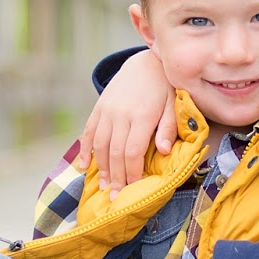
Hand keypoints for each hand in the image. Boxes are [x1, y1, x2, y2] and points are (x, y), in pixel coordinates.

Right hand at [76, 50, 176, 195]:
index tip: (134, 188)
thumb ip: (169, 127)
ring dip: (101, 167)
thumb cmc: (165, 87)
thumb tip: (165, 151)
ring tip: (105, 186)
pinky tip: (84, 165)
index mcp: (142, 116)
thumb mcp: (174, 104)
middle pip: (115, 152)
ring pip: (100, 144)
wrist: (146, 62)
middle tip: (116, 197)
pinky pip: (88, 131)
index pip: (133, 151)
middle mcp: (121, 114)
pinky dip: (85, 149)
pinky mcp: (99, 107)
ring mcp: (107, 110)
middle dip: (116, 177)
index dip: (132, 172)